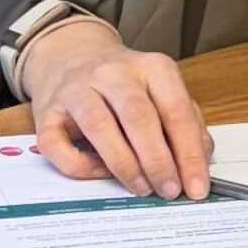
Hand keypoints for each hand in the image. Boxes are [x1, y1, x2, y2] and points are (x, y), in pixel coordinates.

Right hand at [22, 19, 213, 198]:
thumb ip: (184, 121)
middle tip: (169, 191)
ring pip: (100, 127)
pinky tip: (101, 174)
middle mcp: (114, 73)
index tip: (196, 186)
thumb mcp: (161, 91)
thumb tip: (200, 161)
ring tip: (142, 188)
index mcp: (152, 67)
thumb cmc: (126, 84)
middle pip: (139, 117)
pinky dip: (81, 166)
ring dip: (124, 165)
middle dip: (158, 161)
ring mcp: (77, 89)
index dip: (189, 152)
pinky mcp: (47, 110)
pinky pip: (58, 144)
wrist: (71, 56)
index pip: (176, 110)